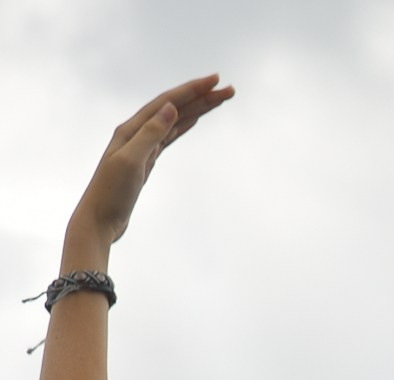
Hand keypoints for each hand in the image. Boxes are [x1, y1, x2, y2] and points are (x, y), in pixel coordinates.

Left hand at [70, 76, 234, 251]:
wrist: (99, 219)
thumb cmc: (111, 193)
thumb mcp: (130, 162)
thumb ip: (150, 134)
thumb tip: (171, 108)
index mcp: (132, 130)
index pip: (168, 103)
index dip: (192, 90)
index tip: (215, 81)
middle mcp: (137, 132)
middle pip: (175, 108)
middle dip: (202, 97)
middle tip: (228, 89)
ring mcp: (143, 146)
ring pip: (175, 121)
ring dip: (197, 109)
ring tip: (218, 100)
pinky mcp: (147, 160)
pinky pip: (170, 136)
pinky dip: (184, 125)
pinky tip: (194, 120)